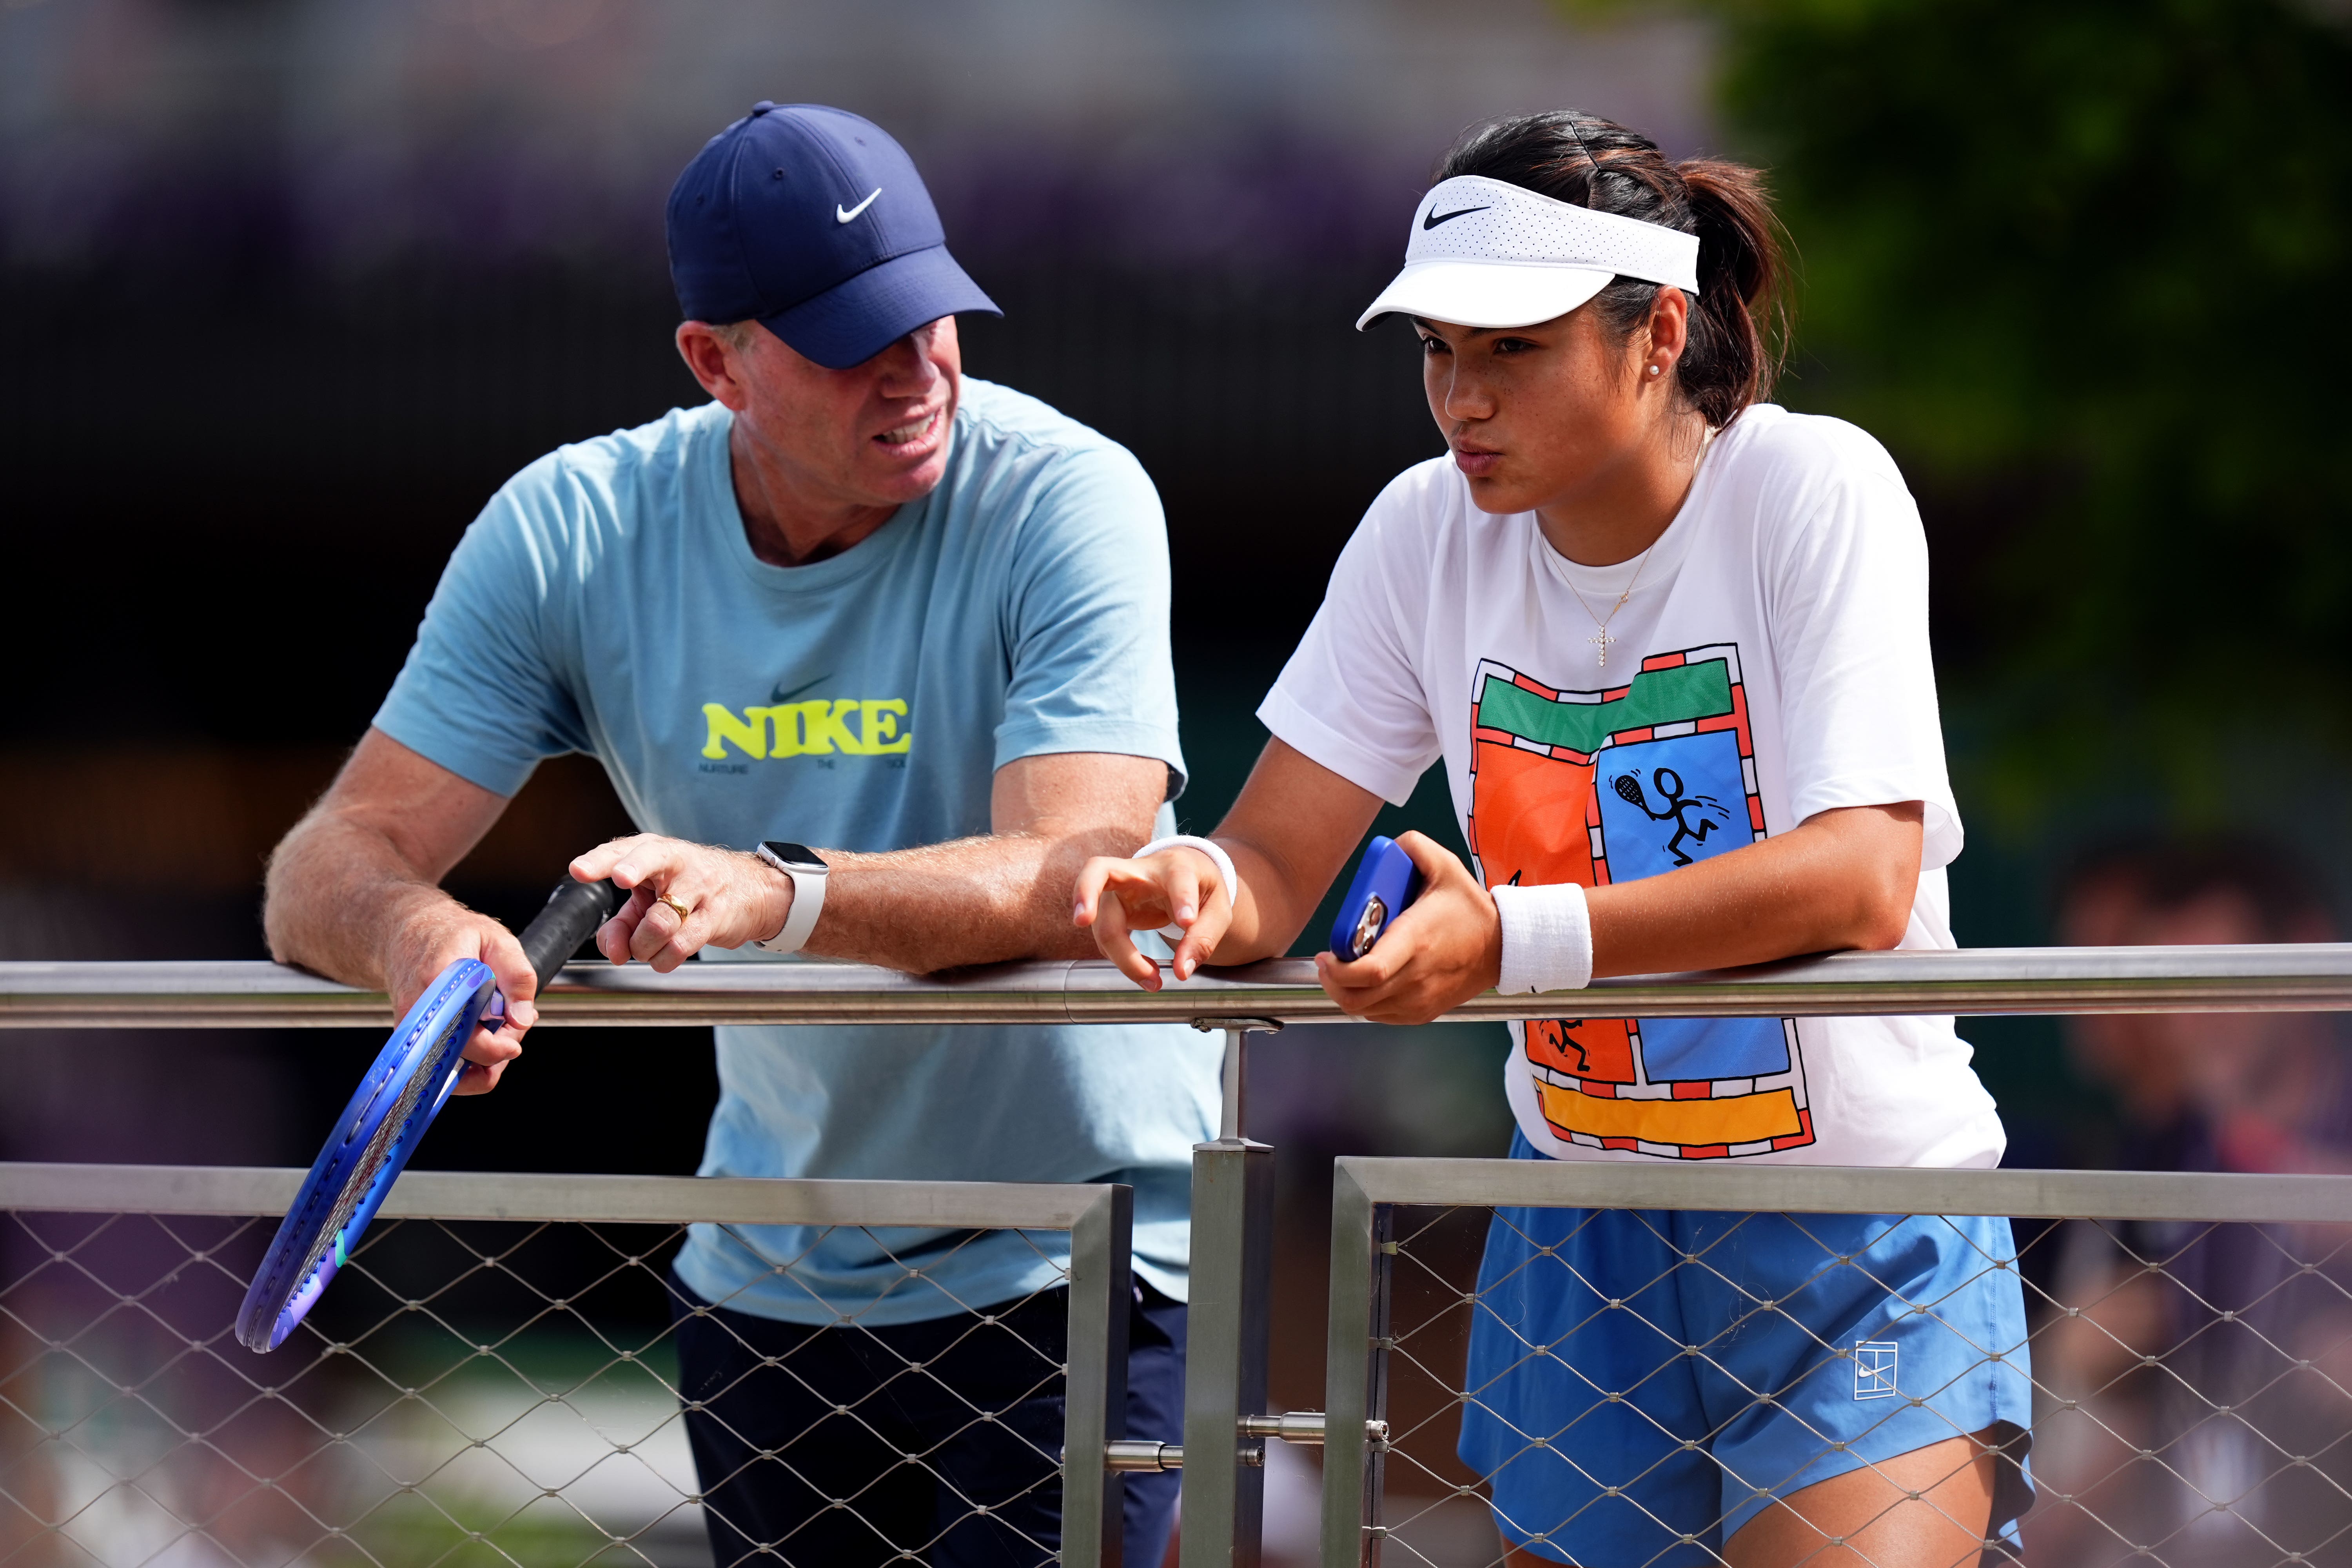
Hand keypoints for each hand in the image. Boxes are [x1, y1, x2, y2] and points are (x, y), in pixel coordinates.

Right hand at [380, 896, 536, 1096]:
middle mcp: (420, 1011)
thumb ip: (517, 977)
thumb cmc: (450, 934)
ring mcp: (412, 1029)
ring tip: (496, 1030)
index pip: (468, 1034)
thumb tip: (523, 1019)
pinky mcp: (411, 1040)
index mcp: (440, 981)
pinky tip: (481, 1036)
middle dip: (497, 1050)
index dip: (498, 1044)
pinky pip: (442, 1067)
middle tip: (510, 1022)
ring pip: (452, 1071)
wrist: (405, 932)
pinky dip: (468, 1060)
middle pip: (463, 1057)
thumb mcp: (497, 941)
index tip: (515, 1036)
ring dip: (484, 1061)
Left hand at [568, 835, 791, 971]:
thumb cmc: (692, 889)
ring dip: (642, 946)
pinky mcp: (716, 915)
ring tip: (645, 948)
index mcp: (655, 851)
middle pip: (650, 860)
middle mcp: (677, 862)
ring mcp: (700, 887)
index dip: (600, 861)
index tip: (578, 870)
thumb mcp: (651, 900)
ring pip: (660, 921)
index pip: (622, 849)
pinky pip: (681, 944)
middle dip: (633, 869)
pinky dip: (663, 959)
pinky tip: (663, 956)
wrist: (752, 889)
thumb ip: (621, 924)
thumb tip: (614, 951)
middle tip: (622, 880)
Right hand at [1072, 845, 1233, 988]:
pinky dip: (1121, 958)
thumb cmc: (1200, 888)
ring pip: (1102, 920)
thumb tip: (1181, 971)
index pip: (1177, 877)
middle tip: (1082, 919)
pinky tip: (1146, 970)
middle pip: (1098, 870)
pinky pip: (1105, 935)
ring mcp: (1118, 889)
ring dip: (1122, 956)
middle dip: (1084, 892)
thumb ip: (1203, 938)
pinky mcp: (1111, 908)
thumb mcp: (1216, 909)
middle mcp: (1139, 871)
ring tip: (1153, 980)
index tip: (1187, 921)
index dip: (1182, 899)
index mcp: (1177, 866)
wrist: (1184, 874)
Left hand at [1313, 832, 1501, 1024]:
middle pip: (1357, 996)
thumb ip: (1413, 847)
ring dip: (1345, 991)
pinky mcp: (1421, 1012)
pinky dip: (1365, 1001)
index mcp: (1417, 940)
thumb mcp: (1446, 866)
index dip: (1339, 969)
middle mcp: (1416, 976)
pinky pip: (1379, 1015)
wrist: (1501, 947)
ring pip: (1364, 1009)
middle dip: (1332, 981)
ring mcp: (1419, 999)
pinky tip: (1367, 982)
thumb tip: (1386, 847)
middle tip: (1328, 961)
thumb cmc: (1470, 909)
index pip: (1371, 970)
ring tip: (1344, 970)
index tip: (1327, 954)